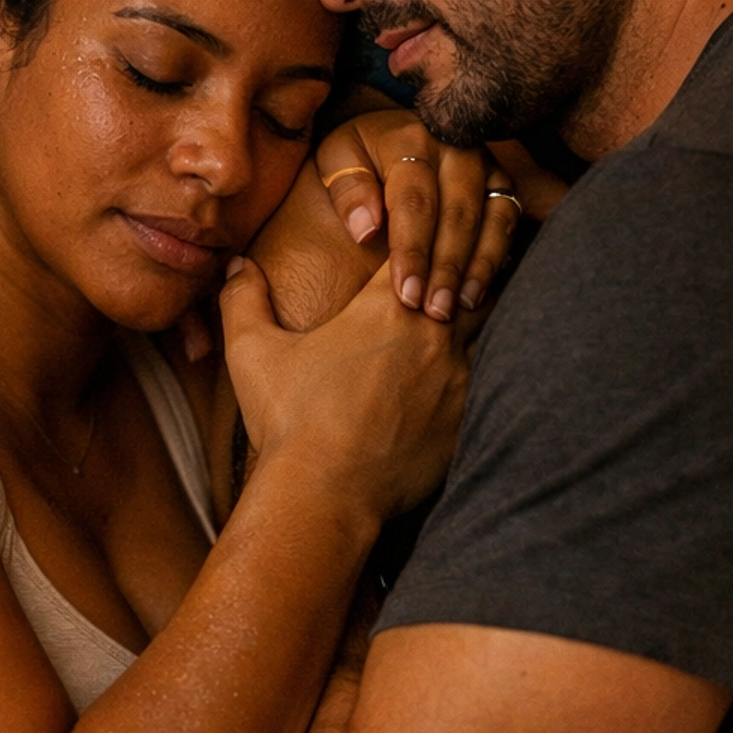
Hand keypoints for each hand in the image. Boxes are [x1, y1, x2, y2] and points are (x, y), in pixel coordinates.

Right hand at [219, 253, 469, 521]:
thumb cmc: (288, 422)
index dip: (422, 238)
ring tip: (476, 308)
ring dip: (481, 316)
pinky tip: (492, 369)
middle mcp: (432, 333)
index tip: (418, 239)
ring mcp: (458, 378)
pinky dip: (491, 370)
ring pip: (493, 325)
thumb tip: (237, 264)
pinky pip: (496, 381)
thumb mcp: (252, 353)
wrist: (324, 495)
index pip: (421, 246)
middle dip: (464, 269)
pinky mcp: (468, 420)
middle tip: (462, 262)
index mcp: (385, 308)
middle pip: (470, 277)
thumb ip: (243, 299)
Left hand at [315, 105, 537, 320]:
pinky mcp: (502, 181)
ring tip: (458, 307)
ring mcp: (485, 164)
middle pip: (458, 213)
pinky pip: (509, 221)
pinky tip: (476, 293)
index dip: (412, 251)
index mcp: (410, 140)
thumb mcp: (336, 159)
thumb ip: (346, 189)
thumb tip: (366, 230)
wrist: (389, 133)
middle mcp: (456, 149)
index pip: (414, 202)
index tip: (406, 294)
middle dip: (447, 268)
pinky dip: (496, 258)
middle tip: (435, 312)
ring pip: (493, 217)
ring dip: (478, 267)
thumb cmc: (358, 156)